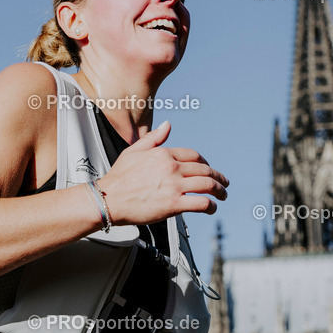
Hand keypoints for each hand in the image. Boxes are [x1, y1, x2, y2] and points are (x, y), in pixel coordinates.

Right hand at [99, 121, 228, 224]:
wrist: (108, 199)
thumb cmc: (118, 178)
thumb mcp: (134, 150)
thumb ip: (154, 138)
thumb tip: (168, 125)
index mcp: (164, 154)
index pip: (194, 156)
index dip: (205, 163)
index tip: (208, 169)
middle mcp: (171, 168)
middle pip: (205, 170)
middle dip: (218, 177)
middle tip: (224, 183)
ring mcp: (174, 186)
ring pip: (207, 185)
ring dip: (219, 191)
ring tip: (223, 195)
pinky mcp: (173, 204)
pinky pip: (200, 203)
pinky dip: (211, 206)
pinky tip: (212, 208)